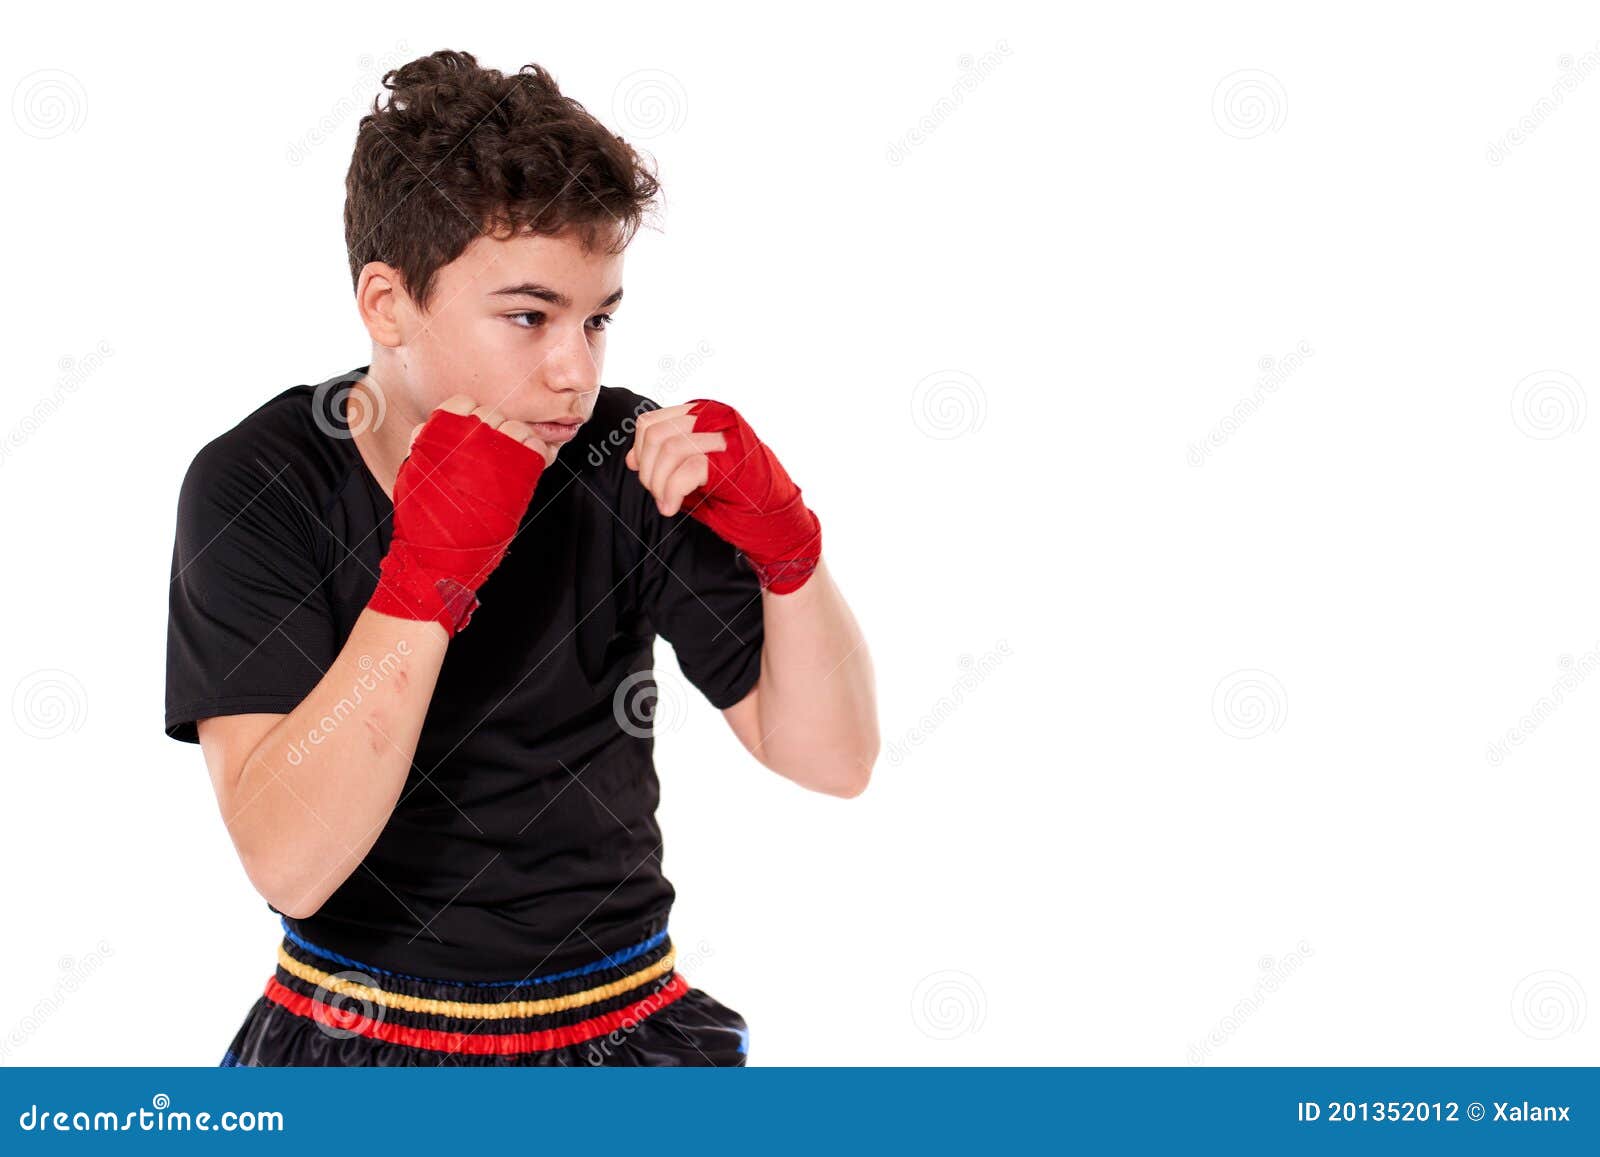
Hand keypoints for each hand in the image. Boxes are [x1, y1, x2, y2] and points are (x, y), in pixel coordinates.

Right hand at [367, 395, 550, 634]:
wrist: (438, 552)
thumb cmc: (423, 516)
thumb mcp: (414, 469)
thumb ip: (425, 442)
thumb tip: (431, 426)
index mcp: (440, 431)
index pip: (464, 402)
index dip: (469, 416)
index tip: (470, 436)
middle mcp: (469, 435)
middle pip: (493, 413)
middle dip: (494, 431)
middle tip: (489, 456)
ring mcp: (496, 451)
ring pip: (517, 426)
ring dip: (515, 440)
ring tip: (506, 465)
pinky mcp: (519, 473)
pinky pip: (537, 447)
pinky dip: (535, 452)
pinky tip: (525, 468)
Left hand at [625, 398, 821, 593]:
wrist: (776, 522)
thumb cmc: (737, 500)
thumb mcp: (693, 475)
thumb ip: (665, 462)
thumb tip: (631, 458)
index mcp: (704, 415)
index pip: (650, 423)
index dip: (640, 455)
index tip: (651, 481)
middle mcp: (716, 418)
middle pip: (655, 435)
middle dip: (648, 471)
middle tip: (658, 496)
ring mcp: (727, 435)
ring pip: (669, 449)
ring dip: (658, 484)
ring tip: (667, 504)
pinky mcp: (734, 459)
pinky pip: (687, 469)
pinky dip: (671, 492)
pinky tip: (672, 508)